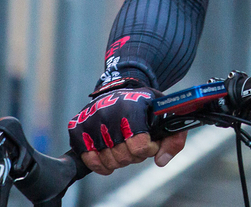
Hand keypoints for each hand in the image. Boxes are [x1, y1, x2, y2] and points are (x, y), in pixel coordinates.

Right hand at [68, 85, 185, 174]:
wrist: (120, 87)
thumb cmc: (144, 105)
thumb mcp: (165, 113)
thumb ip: (173, 138)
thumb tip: (161, 161)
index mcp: (131, 107)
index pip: (139, 146)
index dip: (149, 149)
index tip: (151, 142)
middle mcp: (108, 112)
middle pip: (123, 156)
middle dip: (134, 155)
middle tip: (137, 144)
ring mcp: (90, 120)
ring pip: (107, 161)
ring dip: (119, 160)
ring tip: (124, 146)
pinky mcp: (77, 127)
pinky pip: (89, 159)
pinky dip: (100, 163)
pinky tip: (108, 156)